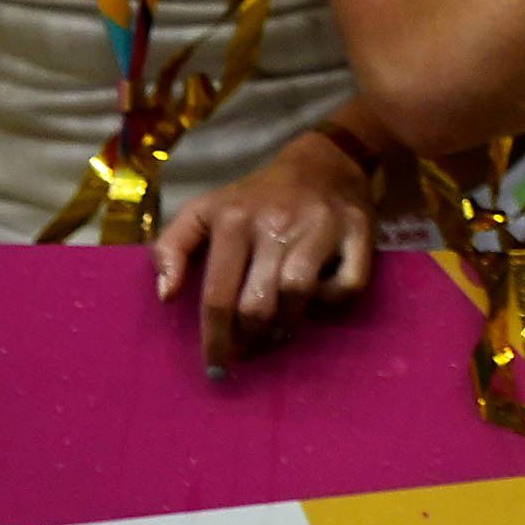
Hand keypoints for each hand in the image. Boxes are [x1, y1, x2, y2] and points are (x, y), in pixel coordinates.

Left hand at [153, 124, 381, 373]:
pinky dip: (332, 300)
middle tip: (249, 348)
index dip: (215, 339)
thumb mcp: (203, 210)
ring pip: (299, 296)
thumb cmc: (255, 197)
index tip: (215, 366)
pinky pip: (348, 284)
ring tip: (278, 331)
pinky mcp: (358, 230)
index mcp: (232, 220)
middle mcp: (276, 222)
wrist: (324, 158)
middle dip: (250, 337)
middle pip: (259, 303)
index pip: (217, 295)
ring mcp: (321, 225)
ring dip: (286, 325)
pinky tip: (317, 299)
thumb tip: (166, 295)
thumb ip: (171, 247)